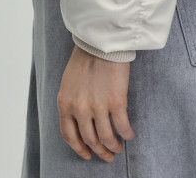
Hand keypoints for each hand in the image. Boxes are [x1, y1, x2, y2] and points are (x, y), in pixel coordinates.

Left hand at [57, 44, 135, 161]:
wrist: (101, 41)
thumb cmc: (85, 57)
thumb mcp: (69, 83)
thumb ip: (72, 102)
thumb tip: (80, 120)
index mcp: (65, 104)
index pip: (70, 136)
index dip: (79, 148)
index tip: (87, 154)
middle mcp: (80, 109)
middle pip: (90, 140)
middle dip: (99, 151)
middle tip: (107, 155)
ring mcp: (98, 107)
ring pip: (106, 138)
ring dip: (113, 146)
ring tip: (118, 147)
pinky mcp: (116, 102)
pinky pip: (122, 126)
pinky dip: (126, 134)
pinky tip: (129, 134)